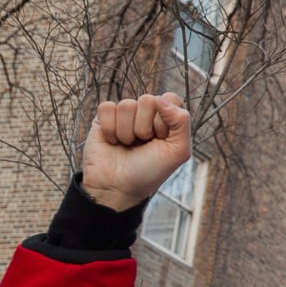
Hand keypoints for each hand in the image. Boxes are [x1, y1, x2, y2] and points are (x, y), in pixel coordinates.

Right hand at [79, 95, 191, 211]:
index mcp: (168, 118)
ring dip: (126, 131)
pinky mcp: (104, 118)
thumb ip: (182, 122)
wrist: (117, 188)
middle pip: (148, 100)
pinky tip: (112, 141)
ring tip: (127, 145)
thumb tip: (161, 99)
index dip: (165, 120)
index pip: (170, 98)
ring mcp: (125, 114)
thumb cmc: (149, 171)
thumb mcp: (178, 152)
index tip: (161, 139)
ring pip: (126, 105)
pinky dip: (110, 129)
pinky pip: (107, 107)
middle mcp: (147, 113)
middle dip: (145, 127)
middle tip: (142, 144)